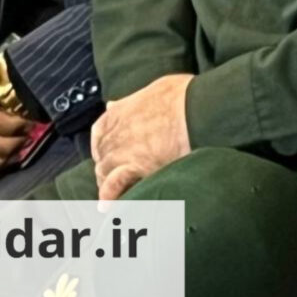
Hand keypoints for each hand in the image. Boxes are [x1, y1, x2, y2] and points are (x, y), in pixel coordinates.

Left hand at [88, 73, 191, 200]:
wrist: (196, 108)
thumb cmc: (182, 96)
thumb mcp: (152, 89)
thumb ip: (130, 101)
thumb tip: (112, 104)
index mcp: (119, 111)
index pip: (99, 131)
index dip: (101, 143)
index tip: (106, 151)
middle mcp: (116, 131)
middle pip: (101, 154)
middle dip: (105, 164)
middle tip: (114, 174)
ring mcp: (123, 150)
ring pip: (104, 171)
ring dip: (106, 180)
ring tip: (111, 193)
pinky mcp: (136, 166)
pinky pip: (114, 185)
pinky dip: (108, 196)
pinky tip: (106, 207)